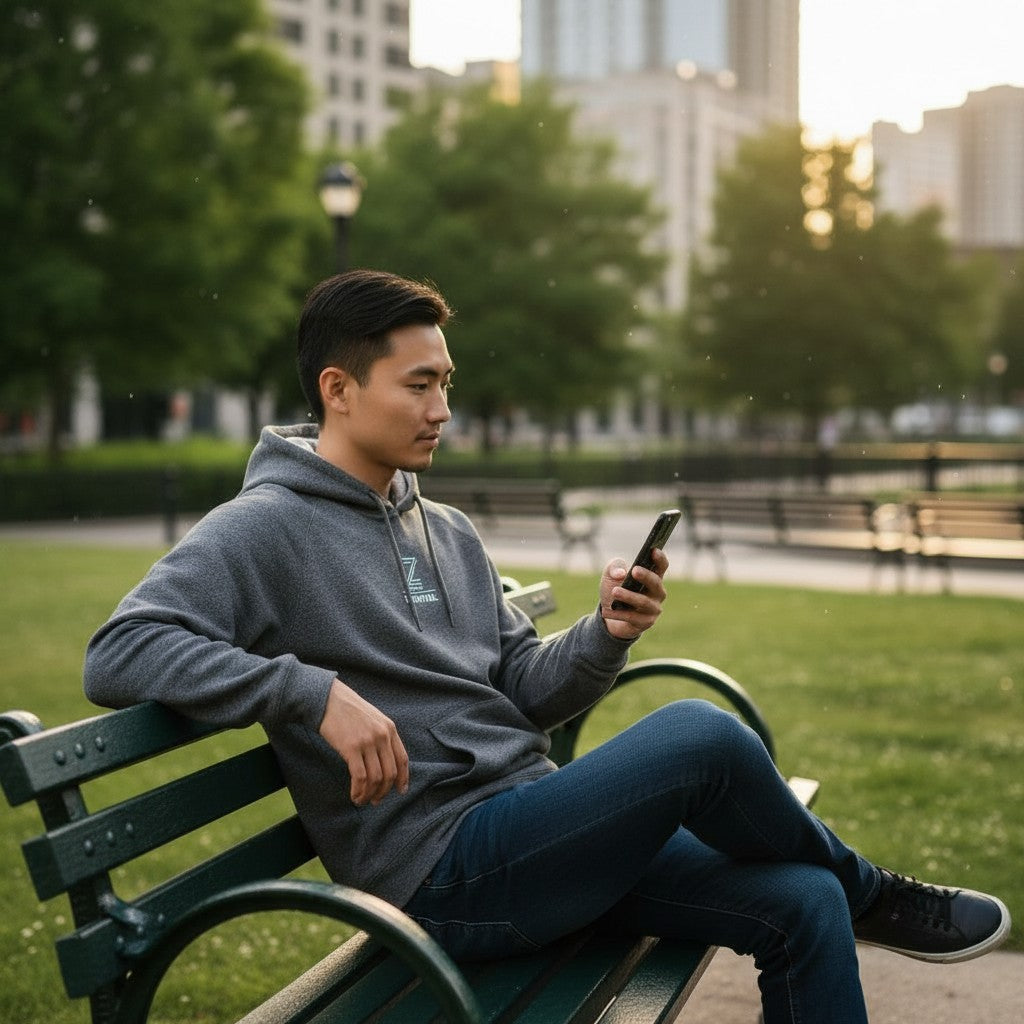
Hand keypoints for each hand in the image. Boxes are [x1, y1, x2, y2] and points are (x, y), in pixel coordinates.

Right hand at [319, 678, 409, 805]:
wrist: (327, 699)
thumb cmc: (347, 710)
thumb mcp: (372, 719)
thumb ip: (381, 736)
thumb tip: (384, 762)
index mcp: (390, 728)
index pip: (403, 759)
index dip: (403, 778)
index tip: (400, 791)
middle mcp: (382, 735)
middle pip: (390, 772)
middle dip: (384, 791)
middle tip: (376, 801)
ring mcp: (368, 741)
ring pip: (376, 778)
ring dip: (369, 794)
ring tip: (362, 800)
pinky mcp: (351, 747)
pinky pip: (360, 777)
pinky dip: (358, 790)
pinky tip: (354, 795)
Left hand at [600, 549, 668, 639]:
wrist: (610, 614)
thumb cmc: (615, 589)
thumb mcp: (610, 575)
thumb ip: (614, 568)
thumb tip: (620, 574)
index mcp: (653, 577)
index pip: (661, 567)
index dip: (659, 559)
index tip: (653, 550)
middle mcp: (658, 593)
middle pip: (656, 583)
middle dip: (646, 577)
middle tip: (634, 571)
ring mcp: (653, 609)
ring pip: (644, 602)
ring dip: (629, 596)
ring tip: (614, 591)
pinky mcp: (645, 623)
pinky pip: (632, 618)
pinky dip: (618, 614)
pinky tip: (606, 610)